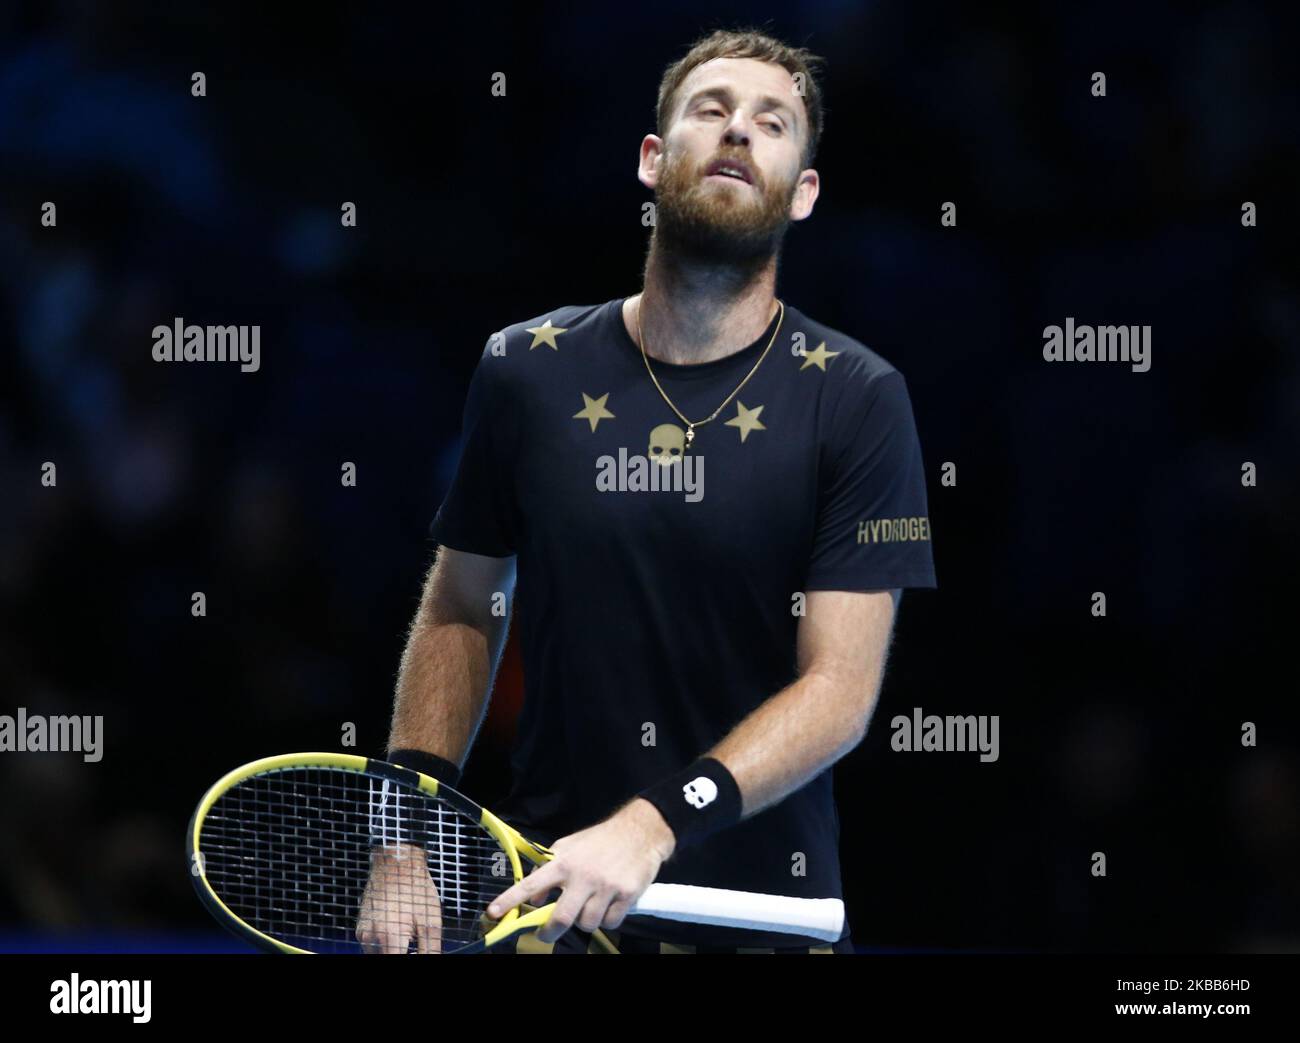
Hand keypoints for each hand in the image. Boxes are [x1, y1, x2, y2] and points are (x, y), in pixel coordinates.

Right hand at [355, 844, 443, 952]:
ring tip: (407, 934)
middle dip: (401, 955)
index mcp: (390, 936)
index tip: (418, 953)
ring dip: (392, 952)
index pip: (396, 963)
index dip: (411, 961)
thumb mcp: (431, 921)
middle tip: (414, 946)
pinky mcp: (360, 928)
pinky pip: (372, 946)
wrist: (396, 863)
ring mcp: (363, 933)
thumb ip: (430, 950)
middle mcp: (371, 937)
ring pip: (378, 956)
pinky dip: (384, 945)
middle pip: (385, 960)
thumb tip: (431, 961)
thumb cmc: (416, 889)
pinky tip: (397, 928)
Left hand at [486, 799, 675, 943]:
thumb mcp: (570, 847)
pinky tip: (610, 904)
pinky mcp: (626, 895)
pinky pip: (610, 922)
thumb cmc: (600, 840)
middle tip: (546, 933)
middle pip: (560, 919)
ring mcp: (605, 887)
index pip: (531, 884)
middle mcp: (582, 876)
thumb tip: (534, 898)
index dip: (510, 900)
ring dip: (585, 922)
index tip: (492, 914)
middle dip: (549, 932)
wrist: (640, 832)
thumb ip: (550, 869)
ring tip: (590, 906)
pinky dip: (608, 919)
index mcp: (564, 862)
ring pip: (587, 924)